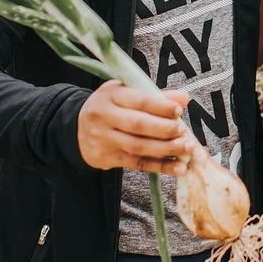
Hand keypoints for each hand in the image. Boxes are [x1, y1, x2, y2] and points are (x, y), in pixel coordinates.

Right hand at [76, 81, 194, 173]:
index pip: (138, 100)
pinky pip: (137, 164)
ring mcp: (104, 139)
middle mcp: (104, 116)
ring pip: (138, 146)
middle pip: (137, 125)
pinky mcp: (106, 158)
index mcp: (111, 95)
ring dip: (166, 149)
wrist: (76, 129)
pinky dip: (160, 166)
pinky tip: (178, 168)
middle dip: (164, 129)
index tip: (178, 111)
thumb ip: (155, 96)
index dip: (160, 106)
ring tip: (187, 149)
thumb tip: (184, 99)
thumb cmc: (110, 108)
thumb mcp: (126, 94)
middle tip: (183, 132)